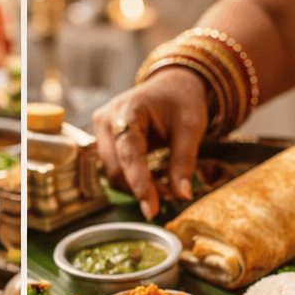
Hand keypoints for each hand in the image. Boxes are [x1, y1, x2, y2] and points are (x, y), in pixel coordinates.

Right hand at [91, 66, 209, 219]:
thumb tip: (182, 196)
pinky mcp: (106, 140)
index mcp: (127, 110)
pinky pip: (116, 168)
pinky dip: (134, 180)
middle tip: (172, 195)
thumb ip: (184, 160)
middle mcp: (106, 120)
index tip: (151, 210)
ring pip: (114, 173)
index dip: (140, 184)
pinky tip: (155, 181)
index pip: (129, 154)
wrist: (172, 84)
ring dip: (138, 187)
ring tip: (166, 187)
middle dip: (142, 189)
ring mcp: (102, 130)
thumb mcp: (191, 127)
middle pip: (117, 170)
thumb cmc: (182, 100)